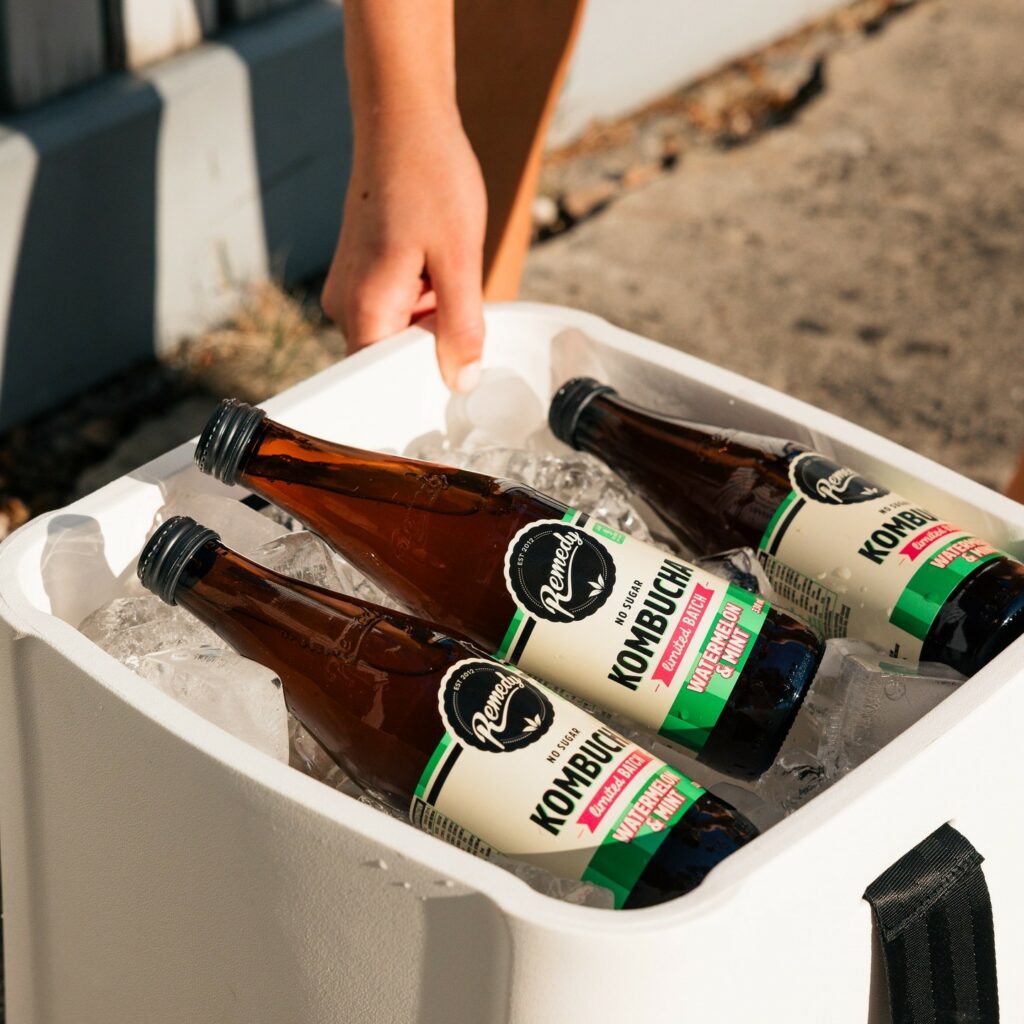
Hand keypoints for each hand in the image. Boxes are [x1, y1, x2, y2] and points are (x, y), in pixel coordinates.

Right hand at [322, 108, 486, 391]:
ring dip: (431, 318)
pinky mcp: (359, 274)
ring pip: (397, 333)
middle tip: (461, 305)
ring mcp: (348, 289)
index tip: (454, 375)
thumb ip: (461, 327)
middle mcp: (345, 306)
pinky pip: (394, 308)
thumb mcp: (459, 258)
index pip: (381, 383)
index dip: (422, 384)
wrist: (403, 119)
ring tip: (446, 270)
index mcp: (364, 310)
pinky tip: (436, 264)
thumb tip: (461, 380)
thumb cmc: (429, 177)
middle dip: (433, 347)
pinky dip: (422, 298)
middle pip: (391, 360)